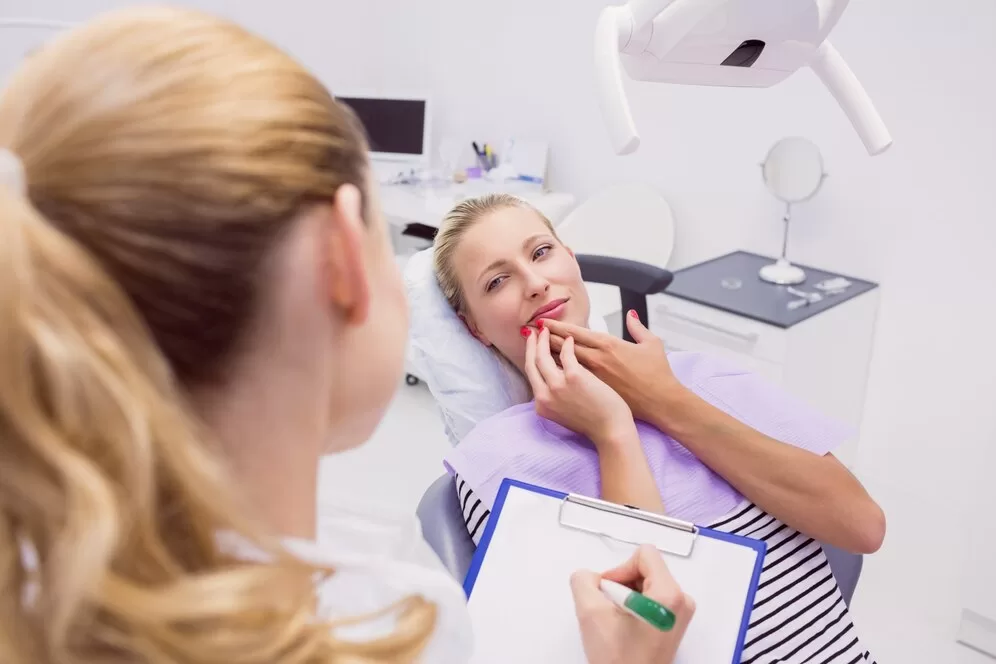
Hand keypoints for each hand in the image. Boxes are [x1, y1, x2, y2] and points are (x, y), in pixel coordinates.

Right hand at [523, 326, 635, 447]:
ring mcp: (557, 386)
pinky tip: (570, 338)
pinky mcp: (574, 377)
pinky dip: (567, 343)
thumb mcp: (564, 413)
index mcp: (542, 404)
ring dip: (545, 340)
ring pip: (543, 356)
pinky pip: (566, 353)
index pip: (531, 375)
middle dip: (531, 344)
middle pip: (531, 363)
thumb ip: (555, 396)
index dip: (529, 357)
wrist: (611, 431)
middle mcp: (544, 395)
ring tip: (548, 330)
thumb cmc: (594, 422)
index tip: (531, 345)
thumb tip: (556, 377)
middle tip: (535, 332)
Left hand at [543, 311, 684, 425]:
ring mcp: (592, 377)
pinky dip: (556, 375)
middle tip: (530, 332)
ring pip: (562, 364)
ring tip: (533, 349)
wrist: (660, 403)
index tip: (543, 322)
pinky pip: (568, 382)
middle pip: (562, 347)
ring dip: (546, 355)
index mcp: (608, 344)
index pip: (575, 333)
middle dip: (545, 339)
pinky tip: (545, 371)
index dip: (557, 326)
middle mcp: (596, 359)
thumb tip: (631, 314)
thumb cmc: (657, 374)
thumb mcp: (651, 344)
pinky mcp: (593, 393)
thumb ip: (638, 327)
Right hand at [571, 544, 694, 663]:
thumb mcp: (591, 613)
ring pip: (646, 584)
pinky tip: (624, 627)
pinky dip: (633, 607)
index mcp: (670, 594)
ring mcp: (680, 614)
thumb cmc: (618, 658)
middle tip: (609, 610)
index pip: (644, 554)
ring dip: (625, 597)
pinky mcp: (673, 624)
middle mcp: (682, 601)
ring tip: (616, 622)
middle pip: (646, 569)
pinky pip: (651, 600)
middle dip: (621, 585)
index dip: (619, 569)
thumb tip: (589, 576)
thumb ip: (583, 581)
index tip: (608, 593)